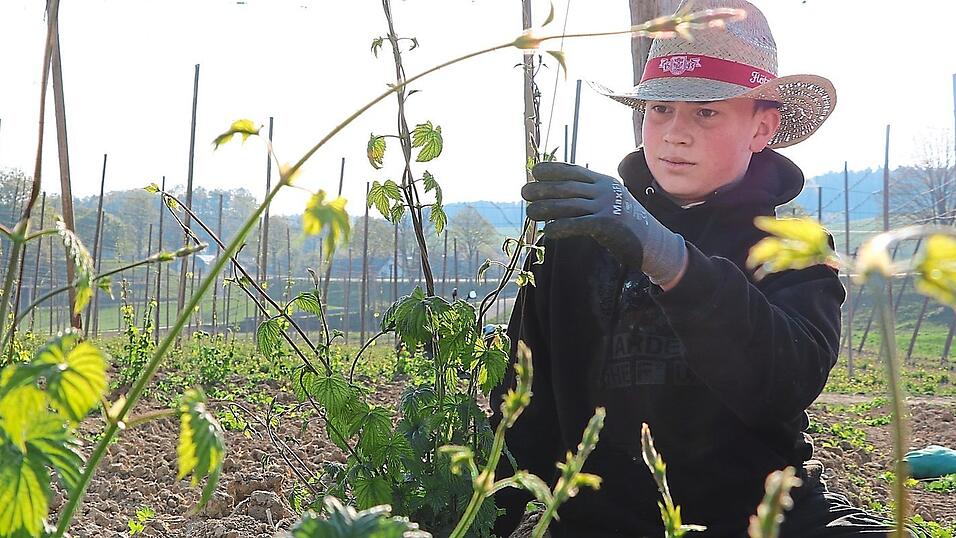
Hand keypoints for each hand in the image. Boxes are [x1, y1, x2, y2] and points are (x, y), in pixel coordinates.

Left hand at [523, 162, 686, 285]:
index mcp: (604, 181)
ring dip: (546, 208)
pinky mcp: (609, 225)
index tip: (535, 172)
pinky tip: (548, 231)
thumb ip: (588, 196)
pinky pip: (579, 224)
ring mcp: (608, 206)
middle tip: (524, 192)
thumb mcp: (609, 202)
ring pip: (570, 205)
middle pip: (568, 187)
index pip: (574, 171)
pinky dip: (561, 227)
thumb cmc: (626, 224)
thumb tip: (558, 195)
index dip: (553, 170)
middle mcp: (606, 190)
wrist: (653, 243)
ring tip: (529, 213)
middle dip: (544, 189)